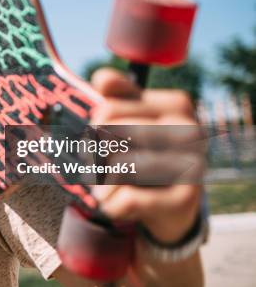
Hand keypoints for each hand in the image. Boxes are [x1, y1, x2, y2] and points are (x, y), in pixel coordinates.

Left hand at [89, 68, 201, 243]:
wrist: (173, 208)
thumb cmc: (146, 154)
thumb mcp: (132, 121)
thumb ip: (116, 96)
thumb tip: (101, 79)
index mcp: (176, 104)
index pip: (108, 109)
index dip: (93, 128)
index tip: (99, 139)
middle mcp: (190, 130)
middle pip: (110, 134)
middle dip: (93, 154)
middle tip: (96, 166)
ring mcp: (192, 164)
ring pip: (119, 165)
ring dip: (100, 181)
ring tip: (104, 186)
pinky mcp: (186, 199)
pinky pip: (128, 198)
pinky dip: (111, 204)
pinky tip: (117, 204)